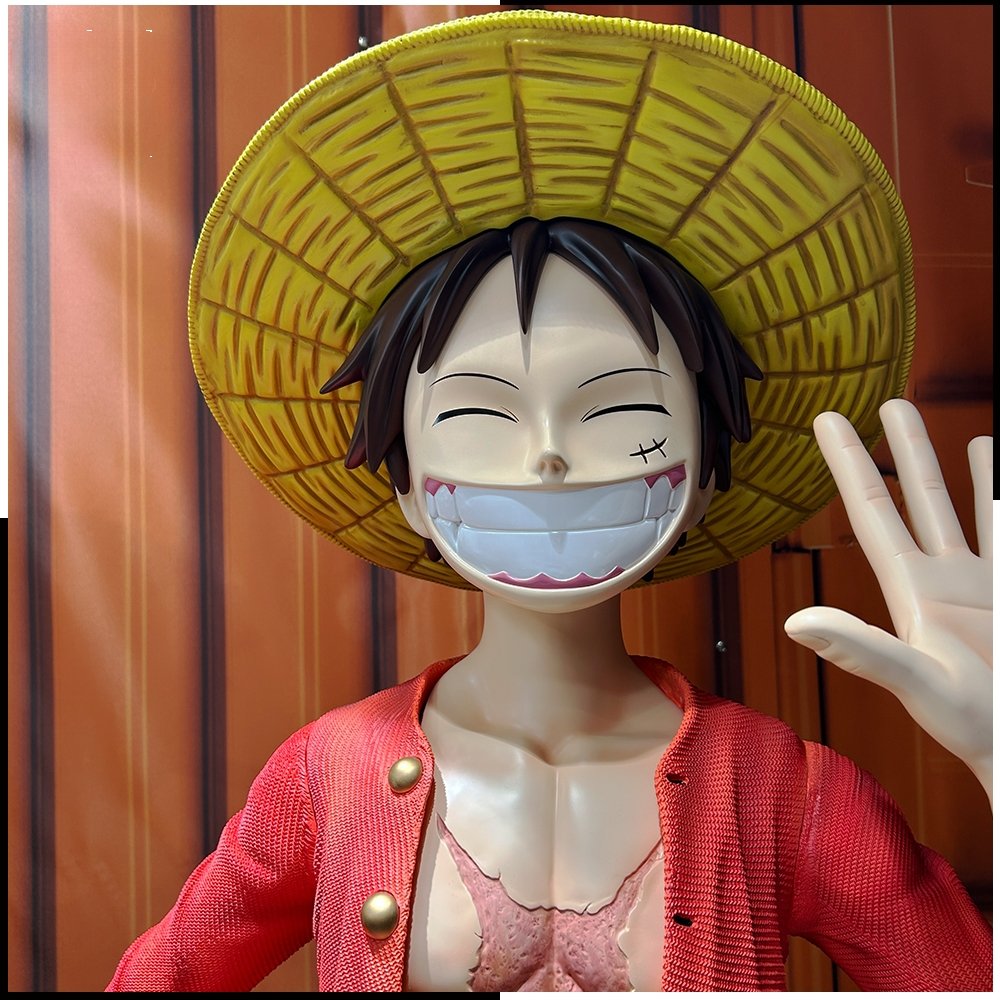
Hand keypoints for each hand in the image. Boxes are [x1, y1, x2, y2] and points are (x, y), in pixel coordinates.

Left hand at [784, 399, 992, 803]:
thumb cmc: (975, 726)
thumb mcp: (918, 683)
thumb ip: (861, 650)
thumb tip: (792, 623)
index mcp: (910, 590)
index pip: (871, 510)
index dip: (849, 464)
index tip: (827, 418)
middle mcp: (942, 578)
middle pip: (918, 497)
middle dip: (904, 448)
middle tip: (889, 399)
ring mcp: (983, 584)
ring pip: (968, 509)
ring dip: (960, 469)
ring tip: (957, 428)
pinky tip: (998, 468)